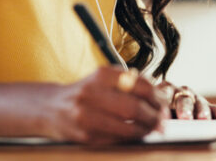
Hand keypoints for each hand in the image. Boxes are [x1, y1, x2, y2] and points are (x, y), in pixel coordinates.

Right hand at [46, 66, 168, 145]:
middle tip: (163, 120)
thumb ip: (130, 82)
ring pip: (127, 128)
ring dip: (146, 130)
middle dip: (154, 116)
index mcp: (101, 75)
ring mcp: (86, 117)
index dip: (157, 96)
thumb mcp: (104, 78)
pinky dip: (131, 138)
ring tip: (152, 128)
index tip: (164, 103)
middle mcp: (91, 94)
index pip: (140, 85)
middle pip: (135, 108)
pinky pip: (116, 140)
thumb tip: (161, 97)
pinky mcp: (84, 136)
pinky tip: (136, 134)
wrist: (50, 107)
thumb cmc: (85, 92)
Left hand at [158, 81, 215, 119]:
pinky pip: (213, 108)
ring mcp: (195, 97)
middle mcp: (181, 90)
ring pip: (199, 103)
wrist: (165, 107)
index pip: (164, 94)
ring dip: (202, 111)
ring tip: (204, 119)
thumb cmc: (159, 112)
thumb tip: (155, 125)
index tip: (163, 115)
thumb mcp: (156, 110)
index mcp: (165, 89)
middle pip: (183, 99)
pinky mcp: (207, 105)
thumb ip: (157, 116)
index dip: (164, 103)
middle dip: (185, 109)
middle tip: (185, 118)